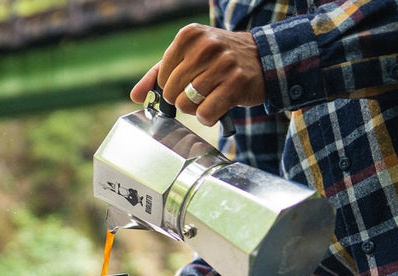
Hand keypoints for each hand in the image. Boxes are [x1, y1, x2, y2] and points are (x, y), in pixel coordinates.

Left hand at [130, 23, 265, 126]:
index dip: (172, 87)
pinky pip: (206, 113)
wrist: (261, 59)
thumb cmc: (219, 61)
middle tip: (199, 94)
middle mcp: (206, 46)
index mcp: (189, 35)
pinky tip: (217, 109)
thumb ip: (158, 75)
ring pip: (187, 104)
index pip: (162, 77)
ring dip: (196, 110)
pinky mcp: (235, 84)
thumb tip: (136, 96)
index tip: (187, 83)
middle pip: (172, 92)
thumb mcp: (189, 57)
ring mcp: (222, 64)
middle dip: (182, 100)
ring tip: (210, 99)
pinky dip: (208, 117)